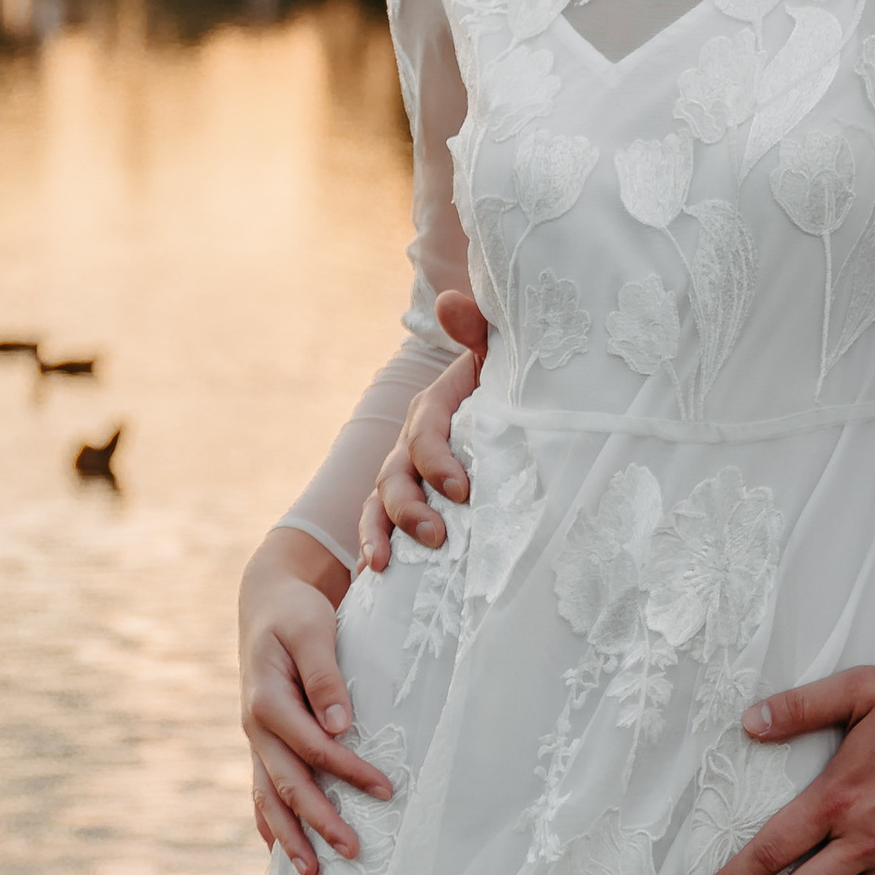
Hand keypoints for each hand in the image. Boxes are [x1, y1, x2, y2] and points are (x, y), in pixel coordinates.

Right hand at [239, 526, 390, 874]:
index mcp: (267, 700)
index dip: (347, 771)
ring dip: (290, 835)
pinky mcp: (263, 741)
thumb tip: (341, 725)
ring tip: (313, 872)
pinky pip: (262, 789)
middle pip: (287, 784)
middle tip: (353, 852)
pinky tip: (280, 850)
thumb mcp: (313, 631)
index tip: (386, 790)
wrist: (266, 601)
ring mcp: (256, 738)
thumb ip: (325, 677)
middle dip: (318, 821)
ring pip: (269, 796)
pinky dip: (270, 822)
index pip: (312, 747)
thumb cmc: (296, 613)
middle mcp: (256, 727)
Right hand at [360, 290, 488, 570]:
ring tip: (386, 562)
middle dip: (410, 508)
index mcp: (433, 413)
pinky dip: (373, 547)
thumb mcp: (495, 362)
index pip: (426, 436)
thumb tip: (450, 300)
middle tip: (437, 534)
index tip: (463, 490)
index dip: (439, 462)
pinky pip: (377, 528)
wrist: (499, 417)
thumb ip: (477, 332)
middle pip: (395, 477)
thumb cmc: (501, 392)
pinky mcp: (404, 507)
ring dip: (381, 533)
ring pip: (379, 506)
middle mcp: (409, 447)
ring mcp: (401, 479)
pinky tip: (375, 574)